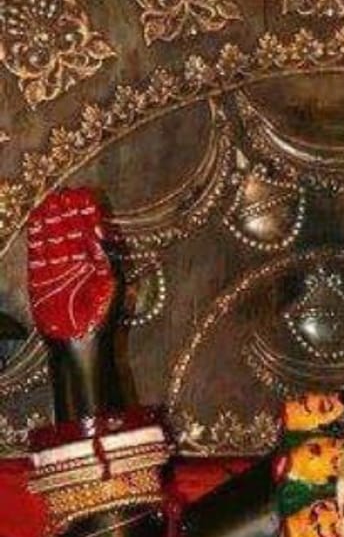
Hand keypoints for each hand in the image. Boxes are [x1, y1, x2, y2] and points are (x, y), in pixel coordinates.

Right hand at [27, 188, 119, 341]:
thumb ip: (109, 257)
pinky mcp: (40, 278)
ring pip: (53, 239)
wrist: (80, 343)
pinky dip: (36, 236)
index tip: (84, 196)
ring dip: (51, 219)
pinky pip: (37, 253)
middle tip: (64, 193)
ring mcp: (57, 269)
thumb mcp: (114, 284)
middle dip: (67, 212)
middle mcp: (77, 263)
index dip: (87, 214)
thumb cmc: (103, 318)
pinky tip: (36, 220)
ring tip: (49, 200)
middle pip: (70, 231)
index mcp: (97, 263)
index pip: (90, 232)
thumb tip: (100, 231)